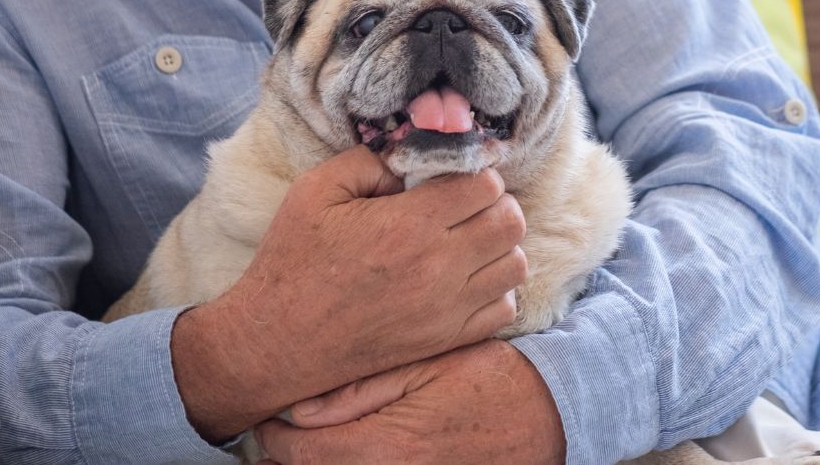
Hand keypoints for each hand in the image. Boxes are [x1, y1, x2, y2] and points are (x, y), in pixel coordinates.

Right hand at [172, 146, 527, 440]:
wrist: (279, 340)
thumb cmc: (293, 261)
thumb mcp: (316, 190)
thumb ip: (369, 160)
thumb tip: (412, 157)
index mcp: (408, 224)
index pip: (486, 185)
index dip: (475, 172)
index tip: (455, 175)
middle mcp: (438, 268)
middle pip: (510, 221)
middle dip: (494, 203)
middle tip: (466, 203)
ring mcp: (447, 309)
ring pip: (515, 264)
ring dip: (499, 244)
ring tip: (468, 238)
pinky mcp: (446, 339)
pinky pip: (503, 307)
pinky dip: (494, 287)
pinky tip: (465, 277)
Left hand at [255, 339, 565, 463]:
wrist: (552, 414)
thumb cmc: (491, 379)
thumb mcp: (429, 364)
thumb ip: (363, 388)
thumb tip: (300, 407)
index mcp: (383, 446)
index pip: (299, 454)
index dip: (272, 435)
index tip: (267, 415)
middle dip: (287, 456)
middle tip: (278, 430)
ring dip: (316, 464)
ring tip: (306, 443)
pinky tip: (347, 453)